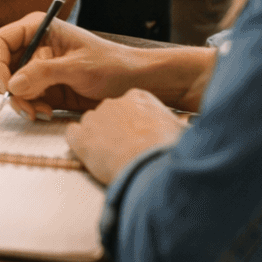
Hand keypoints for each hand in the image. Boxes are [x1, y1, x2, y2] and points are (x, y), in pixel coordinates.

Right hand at [0, 13, 143, 119]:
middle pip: (1, 68)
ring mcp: (36, 68)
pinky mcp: (42, 86)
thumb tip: (12, 84)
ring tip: (40, 112)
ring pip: (10, 86)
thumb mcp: (78, 67)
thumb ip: (44, 73)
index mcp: (37, 29)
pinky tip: (46, 112)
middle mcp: (32, 46)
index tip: (7, 87)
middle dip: (10, 89)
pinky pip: (24, 98)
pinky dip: (30, 108)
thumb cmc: (111, 64)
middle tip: (26, 106)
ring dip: (21, 102)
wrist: (132, 82)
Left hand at [66, 89, 186, 183]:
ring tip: (111, 155)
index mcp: (138, 97)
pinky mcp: (79, 136)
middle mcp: (113, 102)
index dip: (134, 121)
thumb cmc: (168, 148)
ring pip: (91, 124)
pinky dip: (79, 143)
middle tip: (126, 147)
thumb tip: (188, 126)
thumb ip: (178, 125)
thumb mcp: (181, 130)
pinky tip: (91, 154)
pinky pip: (73, 134)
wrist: (149, 164)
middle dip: (115, 129)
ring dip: (98, 137)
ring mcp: (94, 117)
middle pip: (109, 114)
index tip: (140, 133)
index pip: (129, 104)